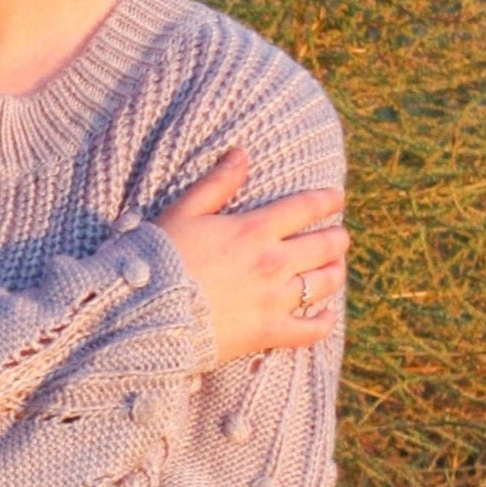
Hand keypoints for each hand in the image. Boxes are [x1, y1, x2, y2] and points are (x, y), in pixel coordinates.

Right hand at [152, 148, 347, 365]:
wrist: (147, 311)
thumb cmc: (160, 258)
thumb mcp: (184, 212)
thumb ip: (217, 184)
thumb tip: (241, 154)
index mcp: (254, 230)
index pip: (305, 207)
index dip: (327, 200)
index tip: (337, 198)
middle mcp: (273, 262)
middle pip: (325, 245)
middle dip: (337, 237)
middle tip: (339, 235)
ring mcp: (274, 299)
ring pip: (325, 283)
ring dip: (335, 271)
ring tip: (335, 267)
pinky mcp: (268, 332)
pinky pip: (311, 329)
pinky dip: (323, 321)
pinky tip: (325, 314)